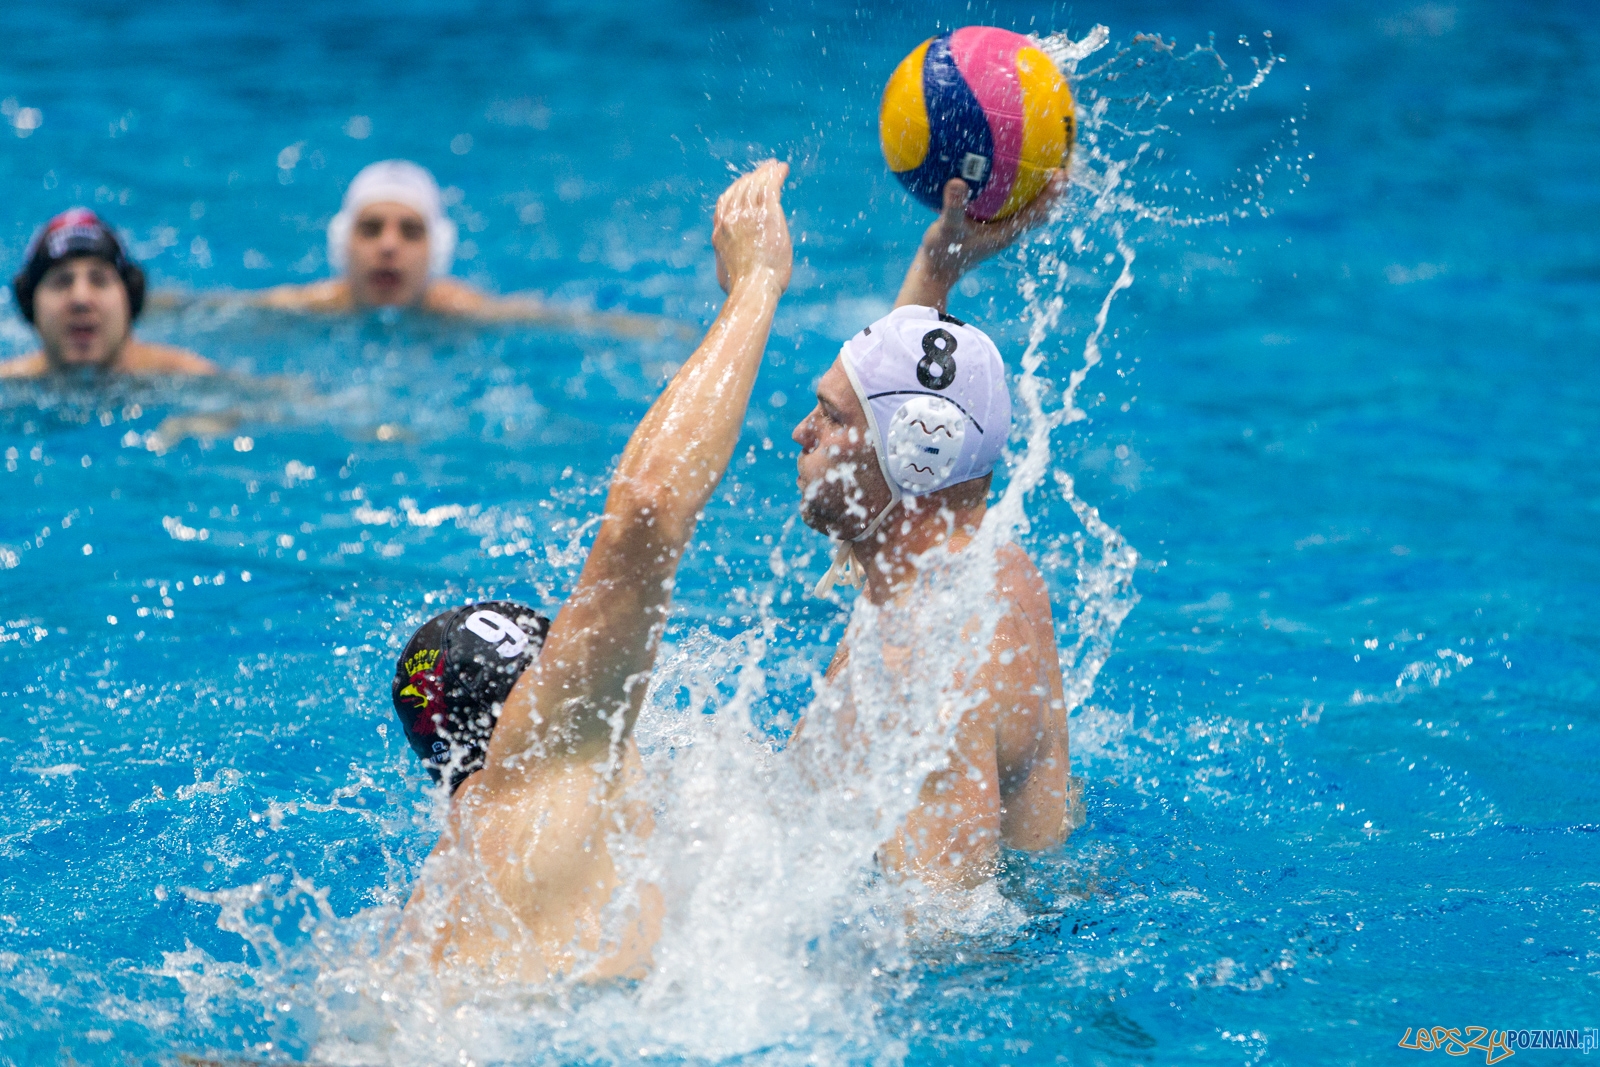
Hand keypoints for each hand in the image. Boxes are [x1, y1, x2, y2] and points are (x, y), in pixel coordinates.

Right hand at [713, 160, 791, 295]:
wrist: (752, 288)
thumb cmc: (742, 290)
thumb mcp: (726, 273)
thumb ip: (728, 261)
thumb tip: (731, 264)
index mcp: (719, 232)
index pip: (725, 202)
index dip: (736, 189)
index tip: (746, 184)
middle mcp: (730, 219)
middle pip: (741, 189)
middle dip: (753, 177)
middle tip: (764, 170)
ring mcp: (747, 216)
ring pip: (756, 185)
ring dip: (766, 173)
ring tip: (775, 166)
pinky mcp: (767, 215)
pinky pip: (771, 187)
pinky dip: (776, 175)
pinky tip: (783, 169)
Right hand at [917, 171, 1066, 282]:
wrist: (936, 272)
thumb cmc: (943, 253)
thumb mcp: (947, 228)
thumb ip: (954, 207)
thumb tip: (957, 181)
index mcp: (1007, 233)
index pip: (1037, 212)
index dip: (1051, 195)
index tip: (1061, 174)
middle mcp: (1008, 232)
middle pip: (1040, 212)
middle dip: (1052, 193)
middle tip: (1060, 169)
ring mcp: (1000, 231)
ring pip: (1027, 211)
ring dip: (1037, 193)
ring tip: (1041, 169)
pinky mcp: (991, 229)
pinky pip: (1010, 209)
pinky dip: (1015, 194)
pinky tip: (1003, 175)